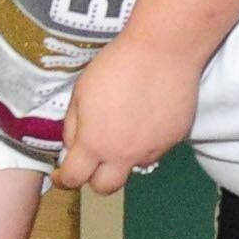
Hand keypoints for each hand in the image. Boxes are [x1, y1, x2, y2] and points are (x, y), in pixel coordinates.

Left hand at [52, 42, 200, 195]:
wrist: (164, 50)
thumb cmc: (116, 65)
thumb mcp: (80, 93)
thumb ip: (73, 127)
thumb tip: (73, 148)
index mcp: (95, 143)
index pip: (75, 179)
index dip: (65, 180)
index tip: (63, 175)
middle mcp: (124, 154)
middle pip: (106, 188)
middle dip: (94, 180)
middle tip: (92, 162)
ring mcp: (153, 149)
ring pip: (133, 166)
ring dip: (124, 156)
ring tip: (126, 126)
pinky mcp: (176, 139)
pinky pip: (156, 149)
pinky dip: (147, 141)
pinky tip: (147, 116)